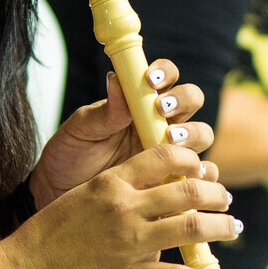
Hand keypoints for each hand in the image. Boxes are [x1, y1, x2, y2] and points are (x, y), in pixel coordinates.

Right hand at [6, 139, 240, 268]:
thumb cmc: (53, 231)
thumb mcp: (84, 194)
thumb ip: (120, 187)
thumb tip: (155, 187)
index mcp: (112, 183)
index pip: (164, 156)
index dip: (191, 158)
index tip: (203, 167)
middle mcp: (126, 208)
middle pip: (188, 189)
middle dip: (216, 192)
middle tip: (225, 197)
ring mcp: (131, 242)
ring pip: (193, 227)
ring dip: (222, 226)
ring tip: (233, 226)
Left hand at [28, 59, 209, 208]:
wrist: (63, 195)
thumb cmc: (71, 155)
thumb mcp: (81, 130)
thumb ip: (103, 110)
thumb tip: (116, 79)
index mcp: (139, 103)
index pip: (166, 76)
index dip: (165, 73)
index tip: (150, 81)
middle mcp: (160, 123)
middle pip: (192, 101)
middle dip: (183, 102)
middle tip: (162, 112)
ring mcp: (171, 152)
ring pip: (202, 135)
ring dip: (193, 135)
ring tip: (171, 143)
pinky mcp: (175, 181)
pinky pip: (203, 174)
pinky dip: (203, 172)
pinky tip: (186, 175)